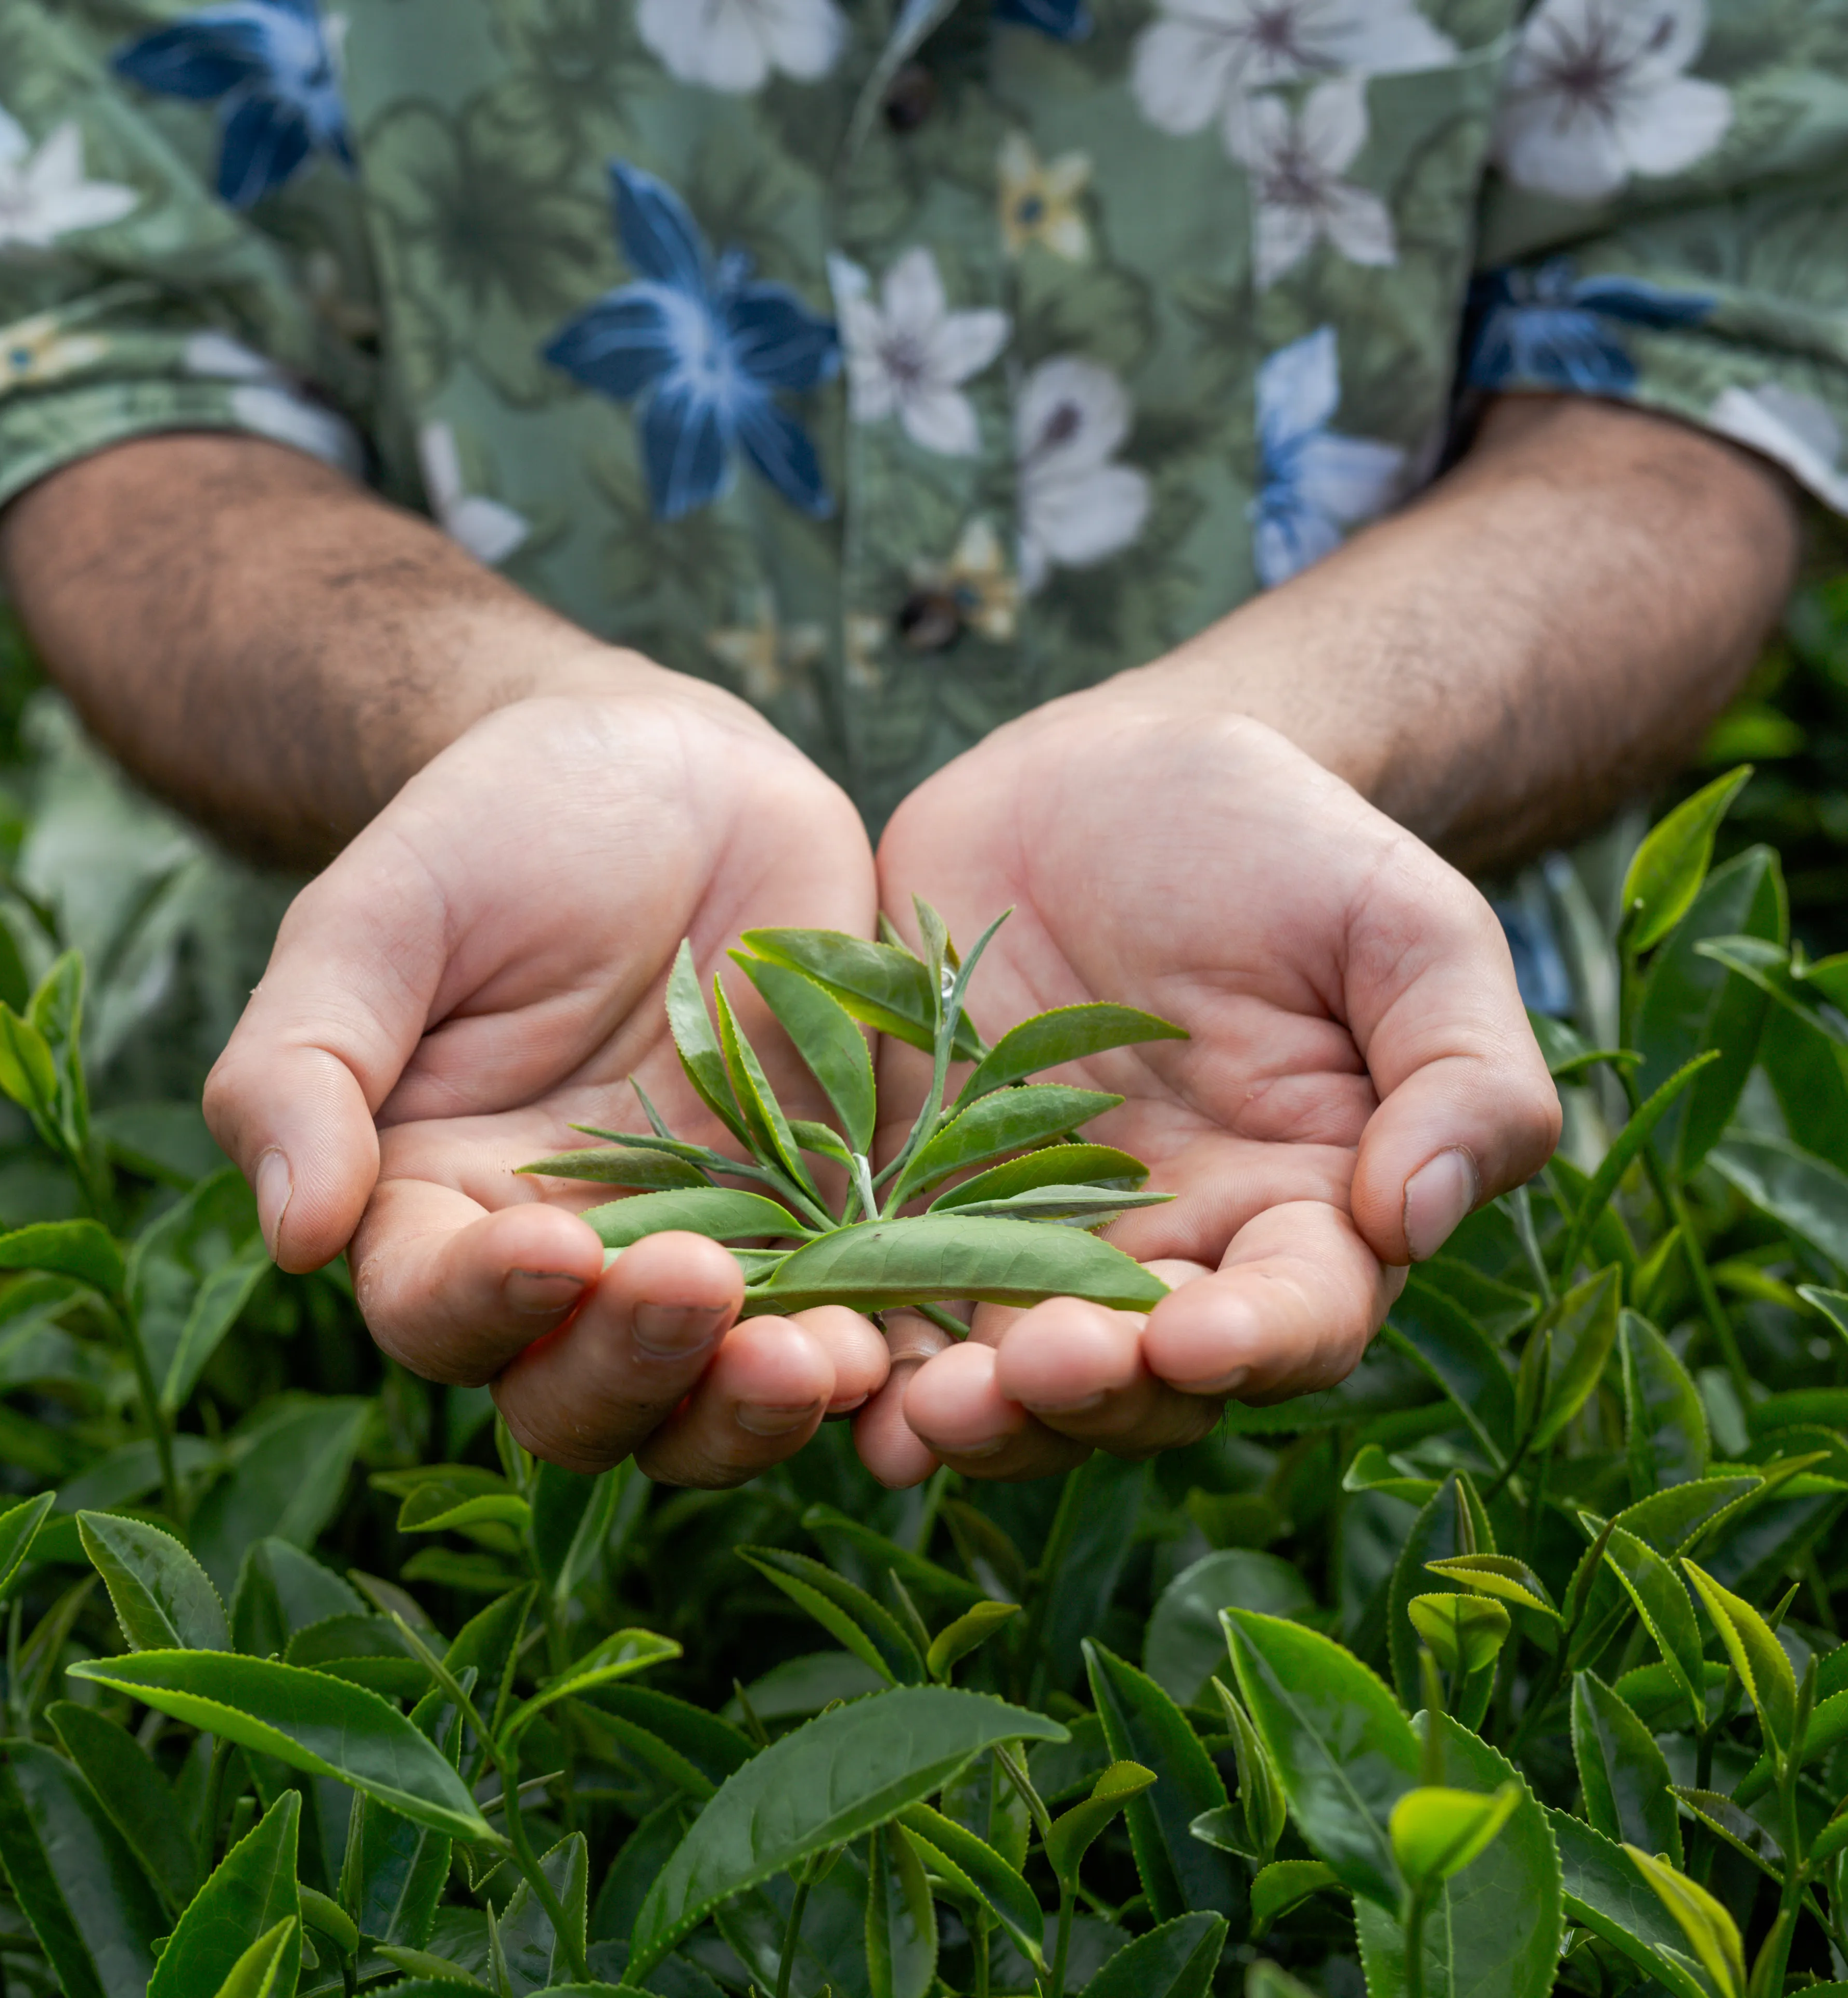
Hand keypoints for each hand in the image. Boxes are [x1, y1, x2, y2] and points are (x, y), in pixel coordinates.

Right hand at [203, 667, 893, 1485]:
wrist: (663, 767)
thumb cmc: (490, 831)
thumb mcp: (374, 918)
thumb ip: (302, 1064)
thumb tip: (291, 1231)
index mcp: (430, 1210)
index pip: (435, 1312)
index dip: (485, 1306)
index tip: (549, 1247)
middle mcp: (561, 1274)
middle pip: (576, 1403)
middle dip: (636, 1371)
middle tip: (700, 1285)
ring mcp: (703, 1260)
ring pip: (712, 1405)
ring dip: (760, 1407)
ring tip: (825, 1355)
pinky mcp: (826, 1228)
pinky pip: (852, 1330)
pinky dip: (879, 1358)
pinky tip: (908, 1342)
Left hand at [854, 695, 1561, 1484]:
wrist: (1110, 780)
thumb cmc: (1287, 847)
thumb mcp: (1407, 928)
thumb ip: (1460, 1071)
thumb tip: (1416, 1214)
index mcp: (1303, 1215)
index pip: (1296, 1319)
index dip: (1252, 1345)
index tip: (1196, 1337)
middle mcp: (1170, 1259)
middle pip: (1142, 1384)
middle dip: (1091, 1393)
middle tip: (1036, 1370)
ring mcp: (1029, 1240)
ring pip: (1009, 1376)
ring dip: (971, 1410)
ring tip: (927, 1408)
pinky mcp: (909, 1198)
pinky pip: (886, 1300)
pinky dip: (859, 1349)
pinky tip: (819, 1367)